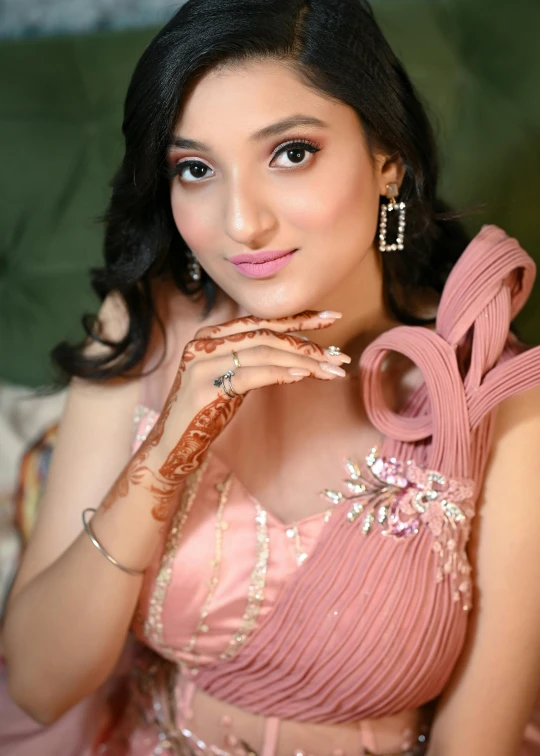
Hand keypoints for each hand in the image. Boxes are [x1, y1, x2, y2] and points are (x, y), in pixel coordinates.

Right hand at [104, 310, 349, 521]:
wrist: (171, 447)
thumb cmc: (206, 414)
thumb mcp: (231, 380)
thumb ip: (253, 360)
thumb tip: (298, 353)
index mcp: (211, 336)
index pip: (261, 321)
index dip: (298, 318)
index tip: (332, 317)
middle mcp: (204, 343)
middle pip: (266, 335)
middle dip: (308, 343)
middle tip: (340, 356)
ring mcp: (201, 364)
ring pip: (263, 352)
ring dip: (302, 361)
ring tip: (331, 370)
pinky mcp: (204, 388)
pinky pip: (250, 374)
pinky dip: (279, 373)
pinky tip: (303, 376)